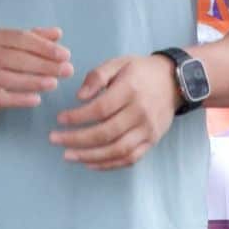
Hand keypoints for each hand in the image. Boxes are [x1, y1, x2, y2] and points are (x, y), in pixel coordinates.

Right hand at [0, 27, 73, 115]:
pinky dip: (19, 99)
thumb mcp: (13, 45)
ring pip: (9, 78)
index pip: (22, 39)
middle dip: (44, 65)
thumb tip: (58, 33)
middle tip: (67, 71)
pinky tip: (36, 99)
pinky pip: (1, 98)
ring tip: (54, 84)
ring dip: (33, 81)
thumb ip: (36, 38)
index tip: (66, 55)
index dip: (44, 47)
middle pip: (17, 58)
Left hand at [48, 54, 178, 169]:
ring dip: (90, 156)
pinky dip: (109, 164)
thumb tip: (79, 97)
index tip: (59, 119)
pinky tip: (90, 163)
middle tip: (54, 139)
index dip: (78, 117)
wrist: (173, 82)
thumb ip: (97, 76)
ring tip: (68, 155)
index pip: (100, 109)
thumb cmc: (139, 71)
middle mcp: (140, 113)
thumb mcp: (118, 63)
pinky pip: (130, 158)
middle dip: (77, 139)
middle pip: (107, 133)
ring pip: (118, 150)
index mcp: (130, 91)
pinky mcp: (152, 141)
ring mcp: (148, 130)